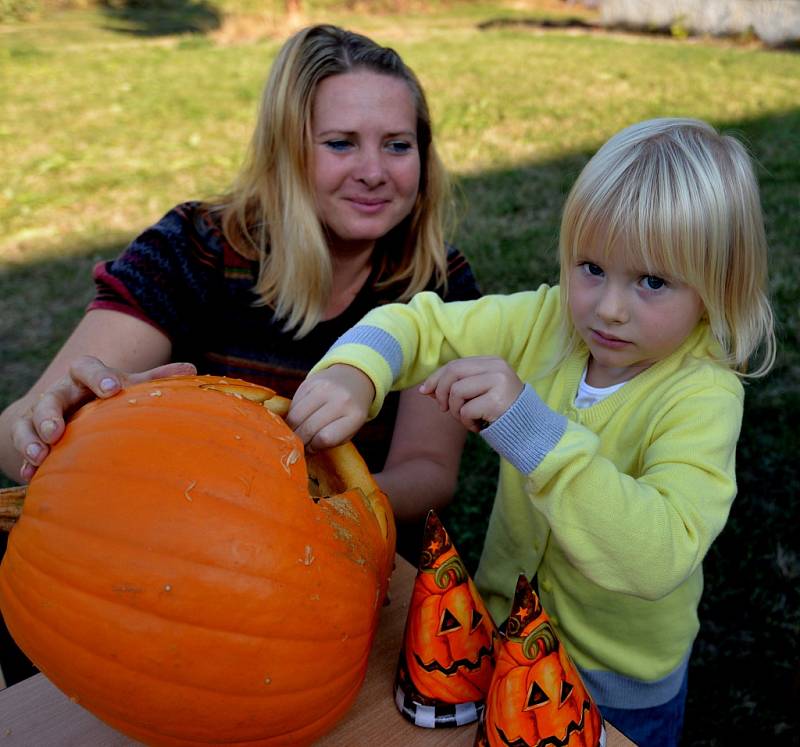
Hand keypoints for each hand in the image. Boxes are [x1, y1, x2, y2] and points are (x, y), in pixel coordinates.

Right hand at [13, 356, 195, 481]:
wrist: (73, 405)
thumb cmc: (109, 395)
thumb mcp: (130, 385)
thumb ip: (156, 378)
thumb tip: (192, 370)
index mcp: (86, 375)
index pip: (87, 367)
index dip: (98, 376)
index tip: (111, 388)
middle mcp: (61, 391)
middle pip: (50, 398)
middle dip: (51, 414)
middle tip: (58, 432)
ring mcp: (41, 413)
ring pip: (29, 422)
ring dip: (32, 438)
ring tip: (40, 455)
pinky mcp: (28, 432)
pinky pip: (20, 444)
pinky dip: (24, 460)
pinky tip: (30, 475)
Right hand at [287, 364, 374, 450]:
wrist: (352, 378)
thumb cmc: (350, 411)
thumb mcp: (349, 429)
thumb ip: (330, 441)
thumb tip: (303, 451)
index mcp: (354, 415)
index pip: (326, 438)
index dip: (313, 447)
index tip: (310, 449)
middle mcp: (340, 399)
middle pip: (309, 427)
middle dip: (299, 441)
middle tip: (297, 445)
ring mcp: (324, 388)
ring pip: (296, 416)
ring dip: (291, 429)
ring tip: (294, 434)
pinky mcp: (310, 381)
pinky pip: (293, 404)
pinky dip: (292, 415)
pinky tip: (297, 419)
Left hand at [418, 356, 523, 431]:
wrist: (528, 430)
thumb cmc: (498, 411)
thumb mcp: (477, 394)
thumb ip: (455, 388)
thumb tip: (426, 389)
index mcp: (492, 362)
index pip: (455, 364)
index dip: (436, 377)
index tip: (425, 391)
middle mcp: (497, 367)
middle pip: (453, 372)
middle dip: (441, 392)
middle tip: (444, 409)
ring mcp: (499, 382)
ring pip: (457, 391)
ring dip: (455, 411)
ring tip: (467, 419)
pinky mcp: (497, 400)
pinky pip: (466, 410)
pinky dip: (467, 422)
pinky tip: (478, 427)